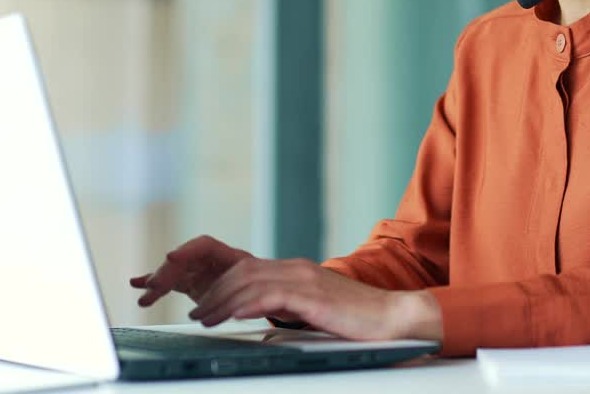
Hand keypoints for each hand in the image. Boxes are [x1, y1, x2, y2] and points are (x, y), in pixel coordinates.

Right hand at [130, 235, 253, 307]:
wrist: (263, 294)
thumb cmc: (263, 288)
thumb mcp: (259, 289)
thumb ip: (246, 294)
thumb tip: (238, 306)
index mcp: (229, 256)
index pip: (205, 246)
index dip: (187, 250)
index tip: (171, 258)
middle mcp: (210, 261)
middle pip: (184, 261)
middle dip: (167, 272)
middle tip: (154, 285)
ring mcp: (199, 271)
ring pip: (173, 272)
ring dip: (157, 280)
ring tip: (145, 291)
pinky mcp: (190, 283)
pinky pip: (170, 282)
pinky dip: (154, 285)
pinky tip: (137, 283)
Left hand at [186, 257, 443, 342]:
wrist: (392, 317)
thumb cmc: (357, 319)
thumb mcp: (314, 309)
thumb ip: (289, 306)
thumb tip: (262, 314)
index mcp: (297, 271)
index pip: (247, 269)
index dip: (220, 285)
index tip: (203, 304)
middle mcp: (299, 269)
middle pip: (242, 271)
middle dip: (214, 292)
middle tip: (197, 313)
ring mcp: (307, 280)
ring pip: (251, 281)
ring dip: (223, 300)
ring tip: (205, 318)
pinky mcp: (314, 296)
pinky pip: (274, 294)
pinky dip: (249, 302)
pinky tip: (235, 314)